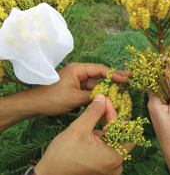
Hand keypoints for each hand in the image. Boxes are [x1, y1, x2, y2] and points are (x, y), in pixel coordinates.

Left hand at [0, 62, 130, 132]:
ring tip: (121, 92)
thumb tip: (106, 98)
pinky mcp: (76, 88)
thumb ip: (92, 97)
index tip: (126, 79)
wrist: (35, 104)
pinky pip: (90, 90)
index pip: (101, 69)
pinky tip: (108, 98)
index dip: (114, 74)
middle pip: (100, 74)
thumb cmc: (52, 99)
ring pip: (96, 84)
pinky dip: (98, 94)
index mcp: (78, 69)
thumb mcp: (74, 98)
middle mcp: (80, 72)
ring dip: (106, 89)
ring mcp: (78, 80)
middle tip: (129, 78)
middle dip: (114, 77)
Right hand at [34, 94, 134, 174]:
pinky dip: (101, 137)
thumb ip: (94, 111)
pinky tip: (91, 129)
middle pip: (121, 135)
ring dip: (105, 127)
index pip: (127, 130)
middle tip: (100, 105)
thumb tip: (102, 97)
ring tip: (94, 115)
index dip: (116, 114)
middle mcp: (116, 165)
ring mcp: (109, 168)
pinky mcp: (102, 168)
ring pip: (114, 141)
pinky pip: (107, 149)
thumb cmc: (62, 156)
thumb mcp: (79, 128)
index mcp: (114, 157)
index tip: (105, 102)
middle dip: (110, 119)